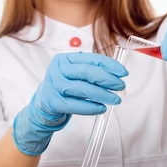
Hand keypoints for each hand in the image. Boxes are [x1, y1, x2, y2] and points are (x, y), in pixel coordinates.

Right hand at [12, 52, 127, 155]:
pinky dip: (90, 107)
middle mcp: (58, 69)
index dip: (110, 65)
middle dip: (108, 79)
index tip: (123, 72)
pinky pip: (75, 105)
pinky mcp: (53, 102)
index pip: (91, 59)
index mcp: (65, 58)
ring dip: (102, 94)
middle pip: (87, 72)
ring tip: (115, 99)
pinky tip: (101, 108)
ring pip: (82, 88)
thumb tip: (117, 75)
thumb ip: (93, 71)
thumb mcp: (75, 74)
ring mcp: (53, 85)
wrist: (43, 105)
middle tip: (121, 86)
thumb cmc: (64, 87)